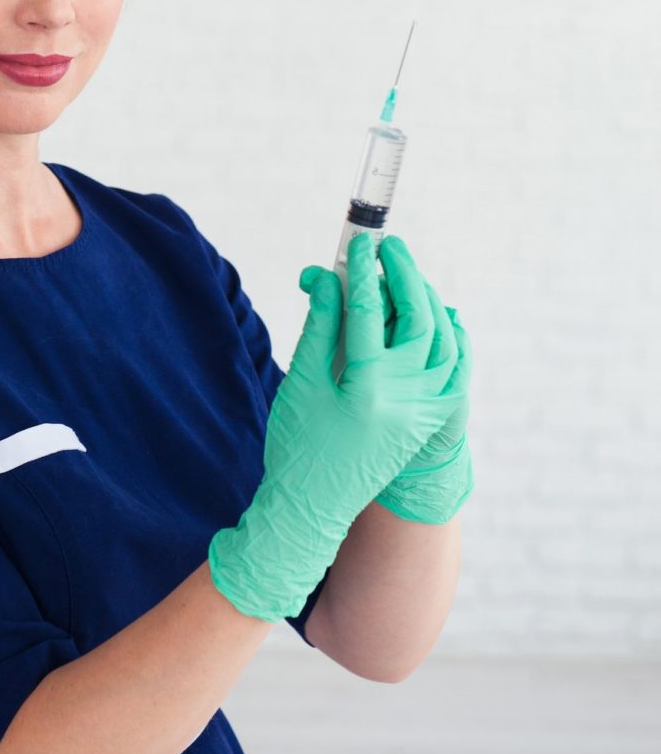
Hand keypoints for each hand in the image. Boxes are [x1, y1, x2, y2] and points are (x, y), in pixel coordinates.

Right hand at [207, 231, 459, 621]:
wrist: (314, 507)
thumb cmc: (297, 444)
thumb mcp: (302, 383)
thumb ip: (319, 327)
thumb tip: (327, 278)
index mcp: (367, 388)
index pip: (367, 312)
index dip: (360, 273)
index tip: (357, 245)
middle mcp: (405, 398)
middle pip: (416, 318)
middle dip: (404, 276)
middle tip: (389, 248)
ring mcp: (424, 411)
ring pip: (442, 340)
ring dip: (427, 301)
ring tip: (407, 276)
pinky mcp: (431, 420)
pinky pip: (455, 370)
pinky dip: (453, 338)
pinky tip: (441, 317)